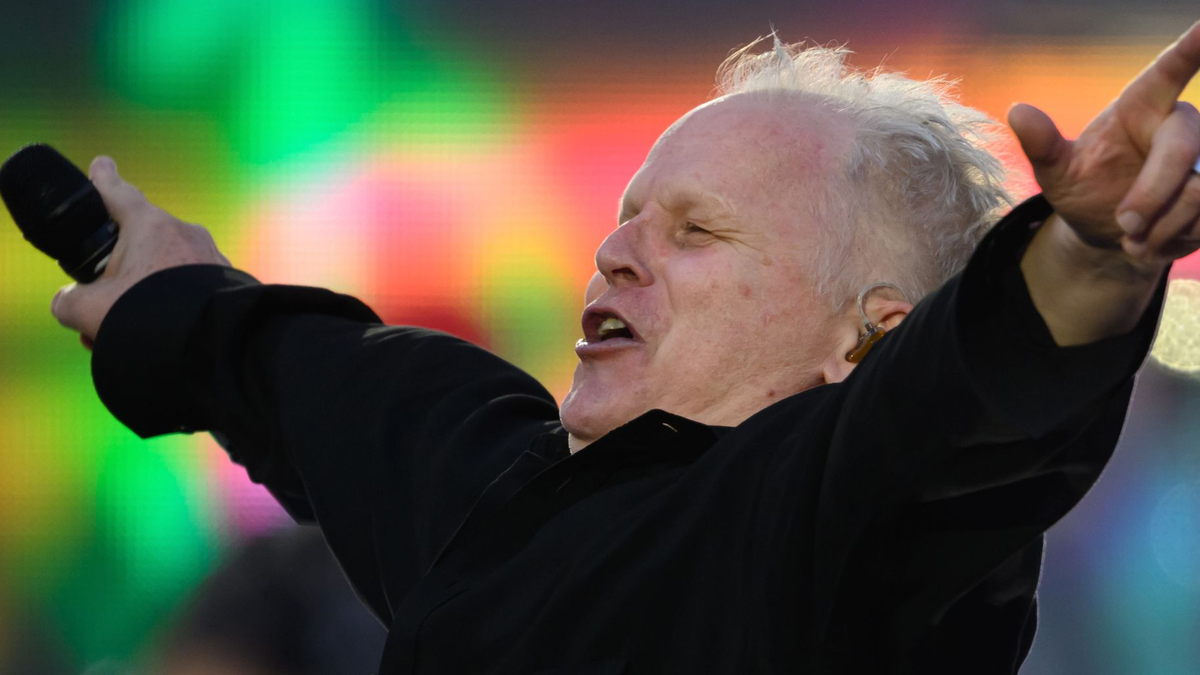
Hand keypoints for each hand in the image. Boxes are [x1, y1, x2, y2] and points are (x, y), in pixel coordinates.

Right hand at [50, 157, 231, 346]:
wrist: (211, 342)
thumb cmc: (150, 316)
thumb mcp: (90, 310)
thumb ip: (68, 301)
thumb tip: (67, 302)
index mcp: (149, 226)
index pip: (119, 193)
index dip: (103, 179)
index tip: (102, 165)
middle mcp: (183, 233)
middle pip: (139, 243)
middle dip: (118, 275)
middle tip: (103, 306)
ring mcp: (209, 256)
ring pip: (164, 269)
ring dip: (143, 296)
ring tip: (129, 331)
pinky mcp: (226, 281)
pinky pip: (189, 286)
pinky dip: (171, 305)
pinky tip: (162, 335)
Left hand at [1009, 19, 1199, 267]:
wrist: (1106, 235)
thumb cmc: (1084, 189)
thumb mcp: (1055, 170)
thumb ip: (1042, 143)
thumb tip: (1016, 111)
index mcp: (1142, 107)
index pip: (1171, 69)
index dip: (1193, 45)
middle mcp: (1180, 125)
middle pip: (1184, 150)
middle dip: (1152, 194)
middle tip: (1124, 224)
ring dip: (1161, 225)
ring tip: (1130, 238)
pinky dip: (1174, 240)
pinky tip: (1149, 246)